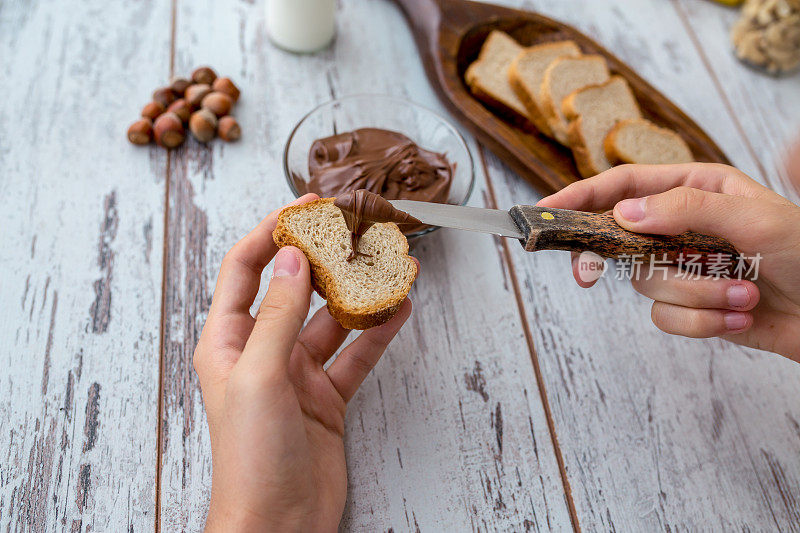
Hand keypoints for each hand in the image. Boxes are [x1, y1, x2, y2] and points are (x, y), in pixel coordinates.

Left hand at [193, 194, 414, 531]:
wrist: (278, 525)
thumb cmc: (251, 460)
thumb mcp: (260, 376)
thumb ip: (279, 315)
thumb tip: (293, 257)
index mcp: (228, 341)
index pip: (247, 268)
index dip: (274, 231)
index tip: (306, 206)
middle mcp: (262, 351)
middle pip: (296, 288)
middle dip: (325, 257)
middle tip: (356, 228)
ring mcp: (297, 374)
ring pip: (333, 320)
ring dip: (360, 294)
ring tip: (390, 265)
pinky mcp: (326, 397)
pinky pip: (356, 354)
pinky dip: (378, 332)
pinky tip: (398, 310)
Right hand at [538, 163, 799, 360]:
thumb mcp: (753, 219)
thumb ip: (685, 209)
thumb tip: (623, 214)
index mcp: (695, 189)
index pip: (623, 186)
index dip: (579, 197)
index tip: (543, 212)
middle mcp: (682, 226)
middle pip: (618, 239)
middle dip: (614, 261)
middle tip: (589, 277)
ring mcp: (685, 267)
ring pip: (648, 284)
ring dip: (697, 295)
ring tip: (743, 293)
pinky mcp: (692, 306)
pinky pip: (669, 318)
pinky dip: (704, 321)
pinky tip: (741, 314)